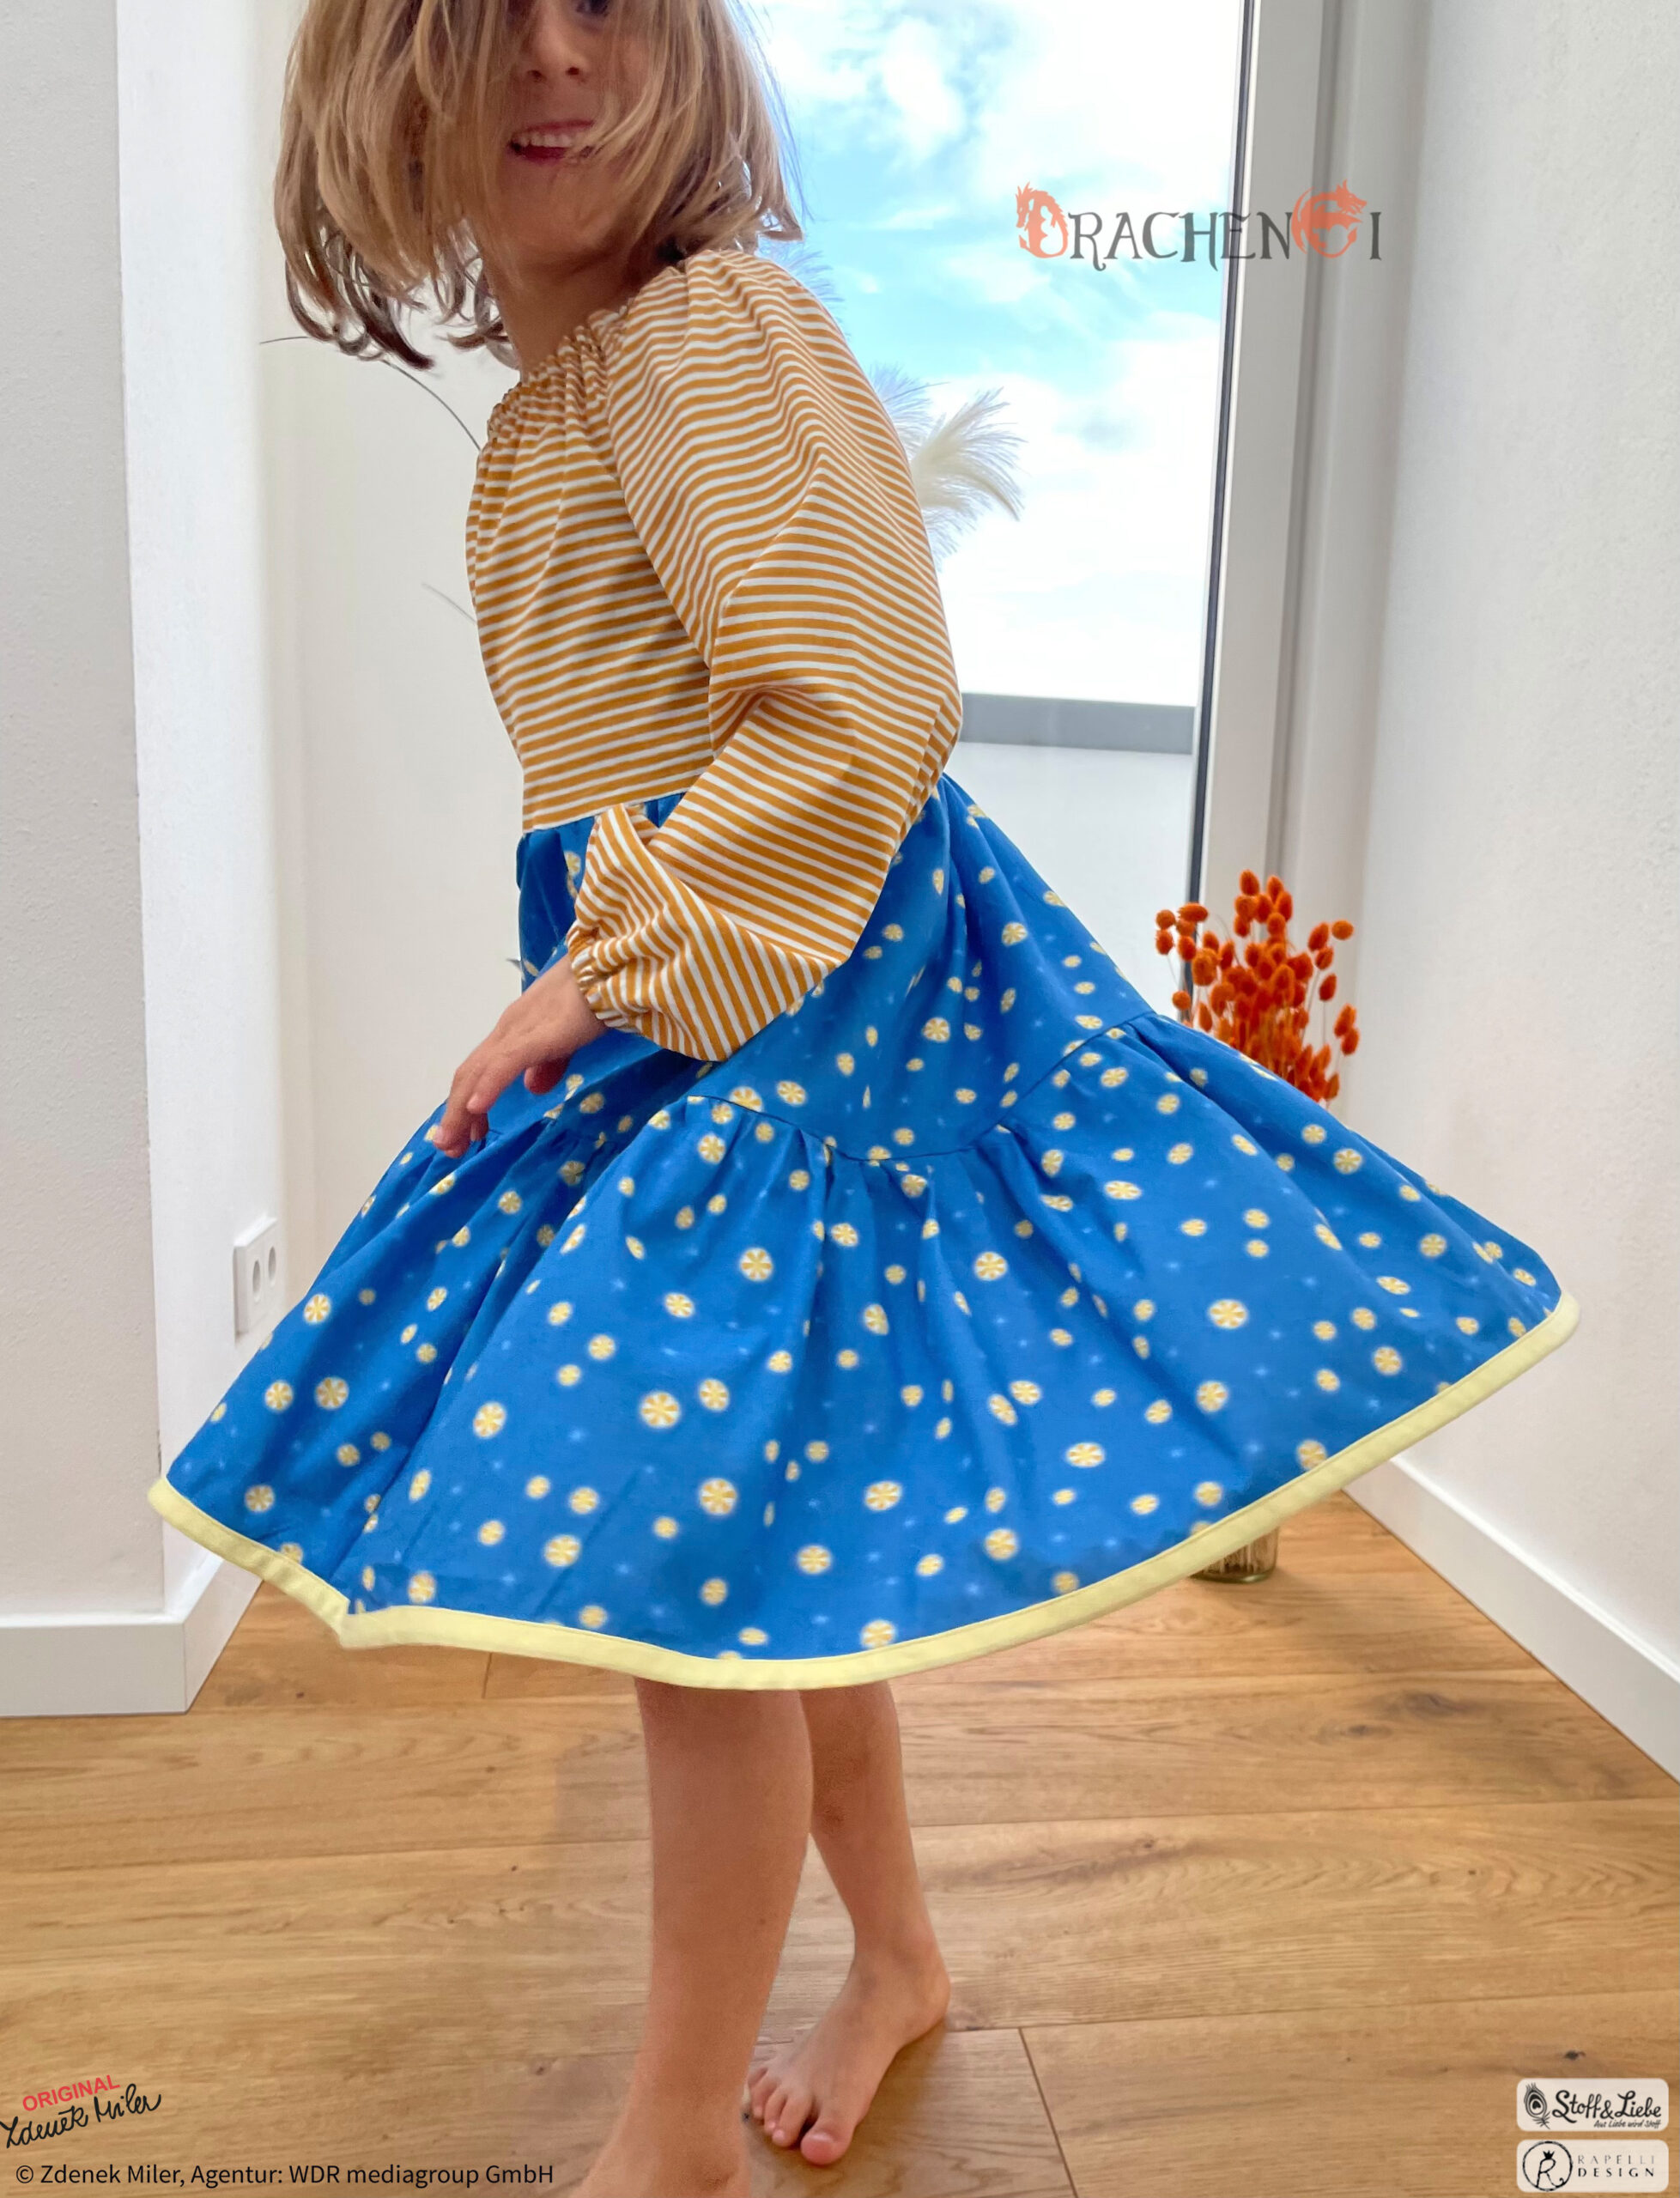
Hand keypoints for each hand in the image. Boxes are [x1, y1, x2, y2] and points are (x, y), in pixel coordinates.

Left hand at [428, 957, 608, 1160]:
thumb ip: (550, 1062)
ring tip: (452, 1142)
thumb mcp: (567, 1039)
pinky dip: (487, 1086)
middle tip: (449, 1148)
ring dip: (461, 1109)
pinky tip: (476, 1109)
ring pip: (478, 1073)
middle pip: (470, 1075)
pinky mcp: (535, 1034)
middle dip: (455, 1113)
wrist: (613, 969)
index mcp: (515, 1032)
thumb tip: (534, 1088)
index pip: (481, 1070)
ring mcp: (517, 1031)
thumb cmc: (595, 999)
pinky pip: (505, 1063)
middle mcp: (507, 1031)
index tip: (468, 1134)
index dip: (468, 1101)